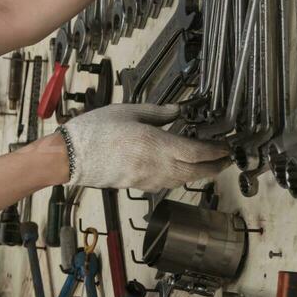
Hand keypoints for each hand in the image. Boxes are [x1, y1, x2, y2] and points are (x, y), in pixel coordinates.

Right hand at [58, 103, 229, 190]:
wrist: (69, 157)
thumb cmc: (94, 132)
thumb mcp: (129, 111)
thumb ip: (158, 112)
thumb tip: (177, 111)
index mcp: (157, 144)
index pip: (199, 152)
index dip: (218, 151)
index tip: (227, 146)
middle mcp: (157, 165)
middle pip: (197, 172)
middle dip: (216, 167)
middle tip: (226, 160)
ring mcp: (148, 179)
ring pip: (184, 180)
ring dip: (199, 174)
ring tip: (207, 166)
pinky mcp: (138, 185)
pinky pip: (167, 184)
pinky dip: (180, 178)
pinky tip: (180, 171)